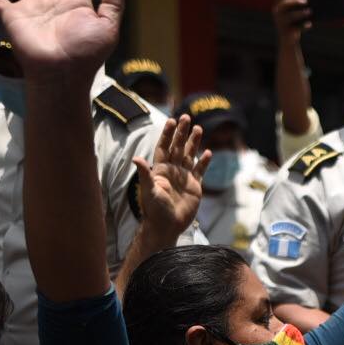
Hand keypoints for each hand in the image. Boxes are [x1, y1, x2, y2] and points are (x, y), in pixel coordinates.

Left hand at [133, 115, 210, 239]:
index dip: (168, 135)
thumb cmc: (155, 210)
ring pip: (190, 156)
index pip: (164, 147)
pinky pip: (200, 171)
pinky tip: (208, 152)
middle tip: (187, 117)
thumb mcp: (148, 191)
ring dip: (193, 143)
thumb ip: (145, 174)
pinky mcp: (194, 187)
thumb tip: (136, 158)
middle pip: (178, 147)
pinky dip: (204, 162)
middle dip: (182, 133)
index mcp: (160, 170)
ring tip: (198, 129)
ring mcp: (184, 178)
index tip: (172, 121)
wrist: (167, 226)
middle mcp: (172, 171)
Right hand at [272, 0, 310, 39]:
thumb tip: (312, 1)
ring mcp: (281, 23)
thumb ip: (299, 5)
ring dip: (300, 13)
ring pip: (289, 17)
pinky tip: (310, 24)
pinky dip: (303, 26)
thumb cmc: (293, 22)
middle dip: (295, 1)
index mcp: (278, 5)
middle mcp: (277, 13)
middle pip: (284, 4)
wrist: (288, 40)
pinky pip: (295, 29)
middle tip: (306, 1)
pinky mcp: (286, 33)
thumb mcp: (294, 12)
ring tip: (310, 11)